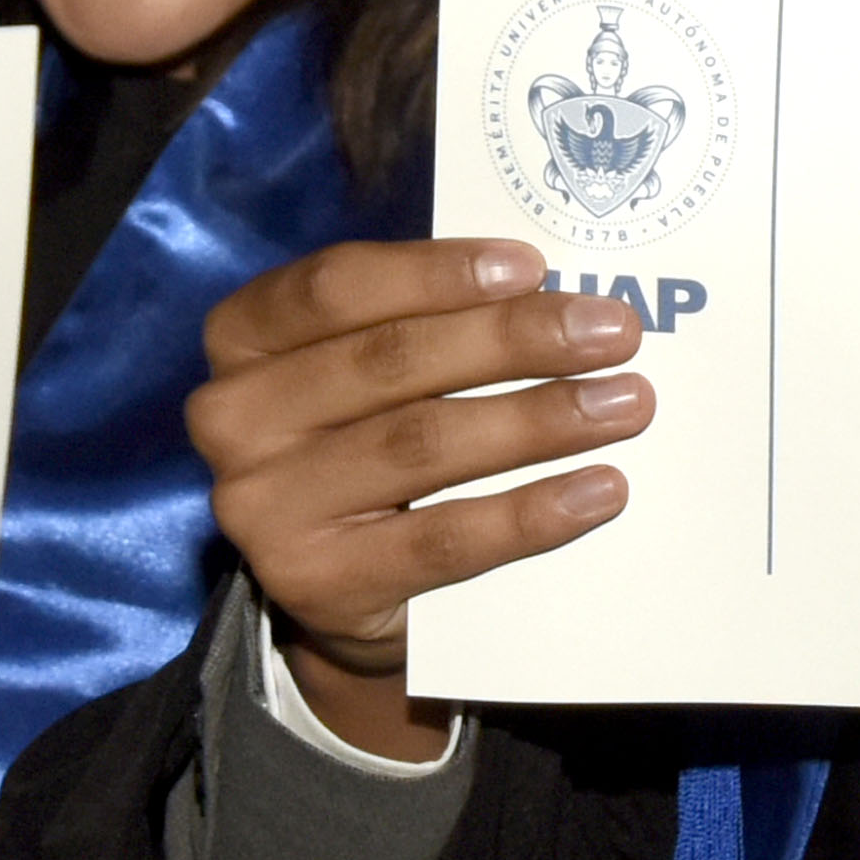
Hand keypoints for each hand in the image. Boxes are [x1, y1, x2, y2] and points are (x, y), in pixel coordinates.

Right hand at [190, 239, 646, 758]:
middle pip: (390, 360)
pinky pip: (444, 540)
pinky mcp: (319, 583)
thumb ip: (427, 323)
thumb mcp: (367, 373)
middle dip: (515, 340)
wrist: (336, 593)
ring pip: (422, 444)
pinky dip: (531, 512)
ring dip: (540, 419)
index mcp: (243, 338)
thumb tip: (560, 297)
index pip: (336, 286)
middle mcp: (234, 417)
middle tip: (613, 333)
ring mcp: (266, 506)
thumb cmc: (364, 443)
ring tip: (625, 403)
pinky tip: (600, 490)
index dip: (436, 271)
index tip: (532, 265)